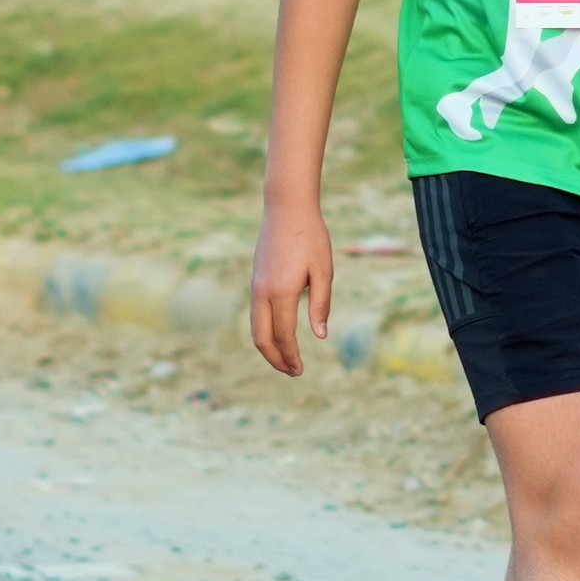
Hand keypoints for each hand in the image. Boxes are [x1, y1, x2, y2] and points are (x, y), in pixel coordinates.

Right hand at [249, 193, 333, 375]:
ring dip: (268, 348)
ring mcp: (255, 286)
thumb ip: (321, 305)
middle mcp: (262, 293)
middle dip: (276, 359)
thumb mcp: (324, 271)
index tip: (301, 370)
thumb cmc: (312, 237)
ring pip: (255, 328)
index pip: (283, 336)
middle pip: (261, 339)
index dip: (291, 357)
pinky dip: (264, 331)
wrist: (286, 208)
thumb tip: (320, 336)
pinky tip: (278, 335)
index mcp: (282, 292)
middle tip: (293, 372)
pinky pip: (255, 315)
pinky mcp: (255, 281)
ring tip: (286, 359)